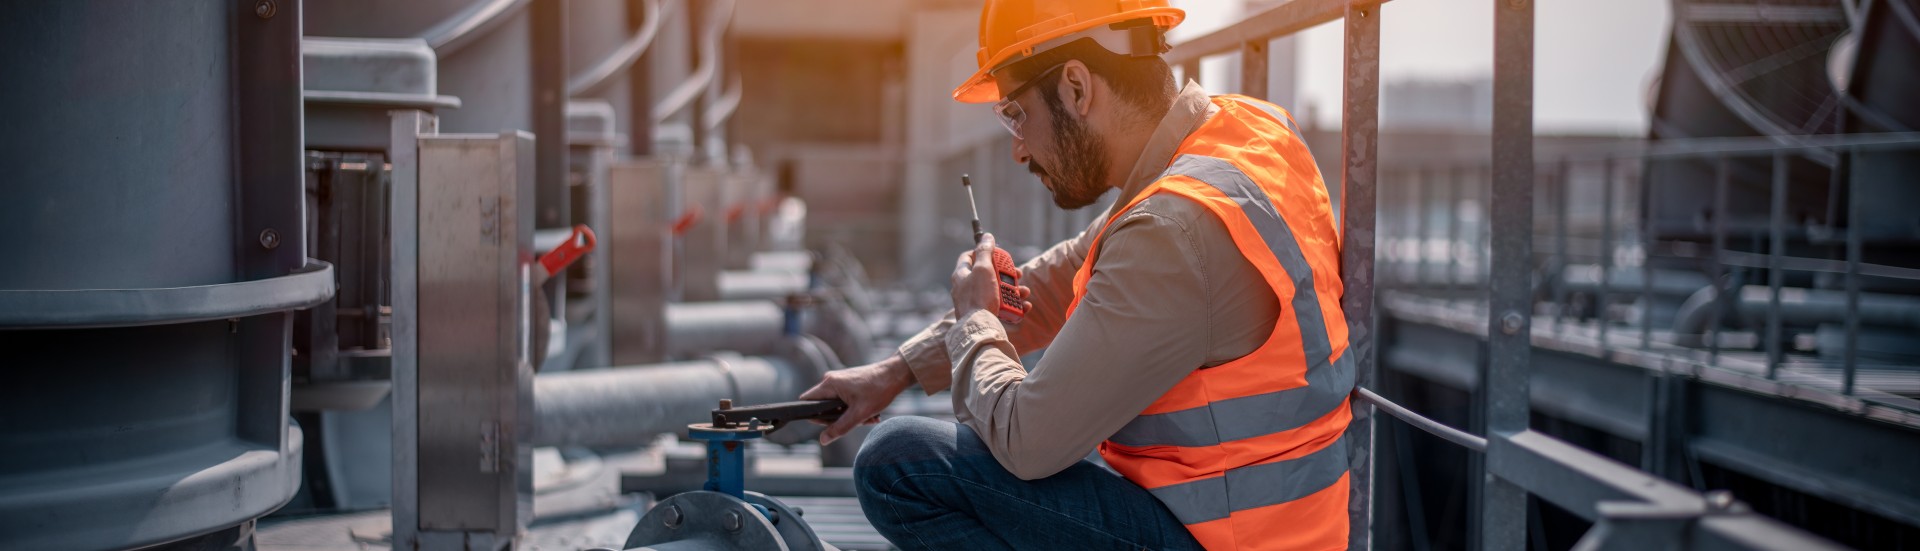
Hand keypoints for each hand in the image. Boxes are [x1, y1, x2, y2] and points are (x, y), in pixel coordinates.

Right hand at [798, 355, 914, 444]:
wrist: (896, 374)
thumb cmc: (879, 390)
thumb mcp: (859, 414)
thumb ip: (839, 428)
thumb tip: (823, 440)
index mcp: (829, 384)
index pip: (807, 402)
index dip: (815, 417)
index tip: (831, 424)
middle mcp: (831, 380)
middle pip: (823, 407)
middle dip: (840, 419)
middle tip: (858, 421)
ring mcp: (840, 381)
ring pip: (836, 406)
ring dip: (851, 416)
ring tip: (869, 417)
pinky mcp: (848, 383)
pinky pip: (844, 401)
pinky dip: (856, 410)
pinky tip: (871, 413)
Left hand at [950, 234, 1032, 320]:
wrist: (979, 329)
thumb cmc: (978, 297)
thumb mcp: (983, 269)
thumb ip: (985, 252)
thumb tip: (987, 236)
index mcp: (961, 275)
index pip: (968, 257)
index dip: (982, 252)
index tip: (996, 253)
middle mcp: (966, 288)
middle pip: (988, 275)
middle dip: (1006, 274)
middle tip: (1017, 274)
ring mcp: (975, 303)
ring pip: (997, 291)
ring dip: (1014, 290)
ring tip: (1024, 292)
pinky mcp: (984, 315)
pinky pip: (1001, 307)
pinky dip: (1013, 305)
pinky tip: (1024, 306)